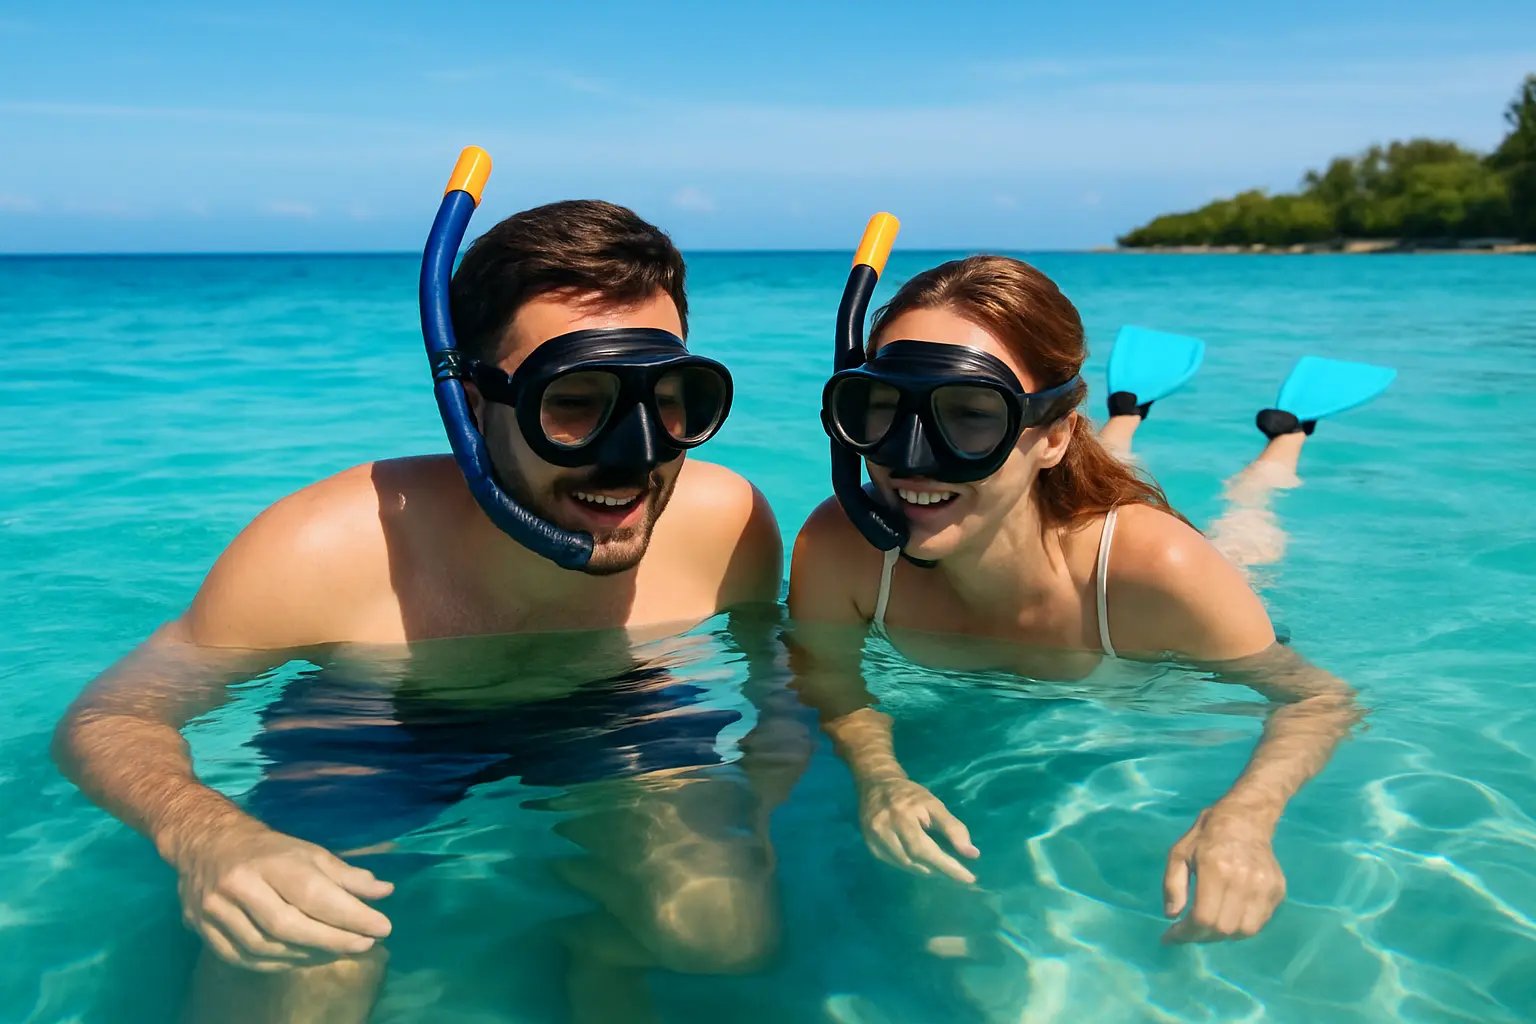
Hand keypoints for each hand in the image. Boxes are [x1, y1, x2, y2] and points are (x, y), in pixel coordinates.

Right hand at [173, 818, 393, 970]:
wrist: (205, 842)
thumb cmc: (267, 849)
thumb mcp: (309, 852)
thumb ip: (346, 876)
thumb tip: (385, 892)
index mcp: (270, 860)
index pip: (314, 894)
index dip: (350, 915)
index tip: (382, 927)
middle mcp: (240, 885)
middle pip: (288, 926)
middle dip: (332, 940)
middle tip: (364, 945)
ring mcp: (216, 910)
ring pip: (266, 948)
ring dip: (307, 956)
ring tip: (338, 952)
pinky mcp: (203, 930)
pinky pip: (245, 959)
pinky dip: (278, 964)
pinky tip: (303, 959)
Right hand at [859, 779, 979, 883]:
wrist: (876, 784)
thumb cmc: (910, 794)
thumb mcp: (934, 804)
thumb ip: (953, 828)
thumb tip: (972, 854)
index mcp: (902, 817)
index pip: (926, 850)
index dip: (947, 867)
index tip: (968, 878)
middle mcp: (884, 830)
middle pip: (915, 860)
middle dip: (940, 870)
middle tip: (958, 874)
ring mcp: (874, 839)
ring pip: (905, 865)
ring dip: (926, 870)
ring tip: (942, 869)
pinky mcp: (870, 846)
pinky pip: (895, 864)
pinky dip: (912, 866)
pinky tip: (922, 863)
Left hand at [1162, 809, 1284, 942]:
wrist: (1245, 819)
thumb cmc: (1206, 835)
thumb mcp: (1179, 853)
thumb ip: (1172, 885)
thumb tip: (1171, 916)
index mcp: (1216, 868)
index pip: (1204, 917)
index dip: (1187, 933)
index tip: (1172, 936)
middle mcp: (1244, 880)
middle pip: (1224, 928)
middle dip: (1202, 936)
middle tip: (1190, 932)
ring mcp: (1265, 887)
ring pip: (1245, 931)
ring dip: (1224, 935)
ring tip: (1210, 926)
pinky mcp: (1278, 890)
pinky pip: (1261, 922)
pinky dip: (1242, 927)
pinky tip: (1229, 916)